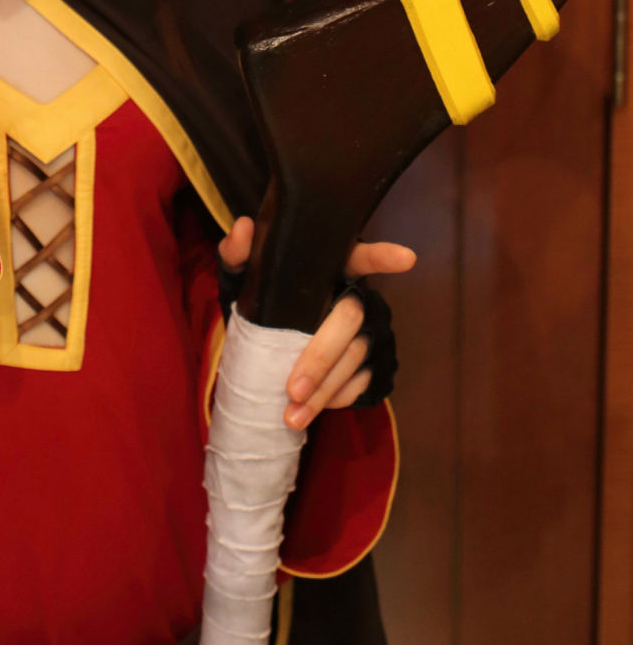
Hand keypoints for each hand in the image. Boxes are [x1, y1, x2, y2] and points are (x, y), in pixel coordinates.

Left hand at [218, 215, 413, 429]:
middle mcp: (355, 296)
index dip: (382, 256)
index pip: (360, 255)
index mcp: (329, 268)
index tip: (406, 257)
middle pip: (349, 320)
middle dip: (321, 357)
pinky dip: (337, 398)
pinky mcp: (371, 363)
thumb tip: (244, 228)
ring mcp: (367, 331)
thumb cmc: (258, 300)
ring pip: (354, 358)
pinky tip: (314, 410)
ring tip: (292, 416)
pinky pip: (361, 382)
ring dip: (325, 390)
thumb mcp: (242, 277)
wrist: (260, 346)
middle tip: (293, 389)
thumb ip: (238, 253)